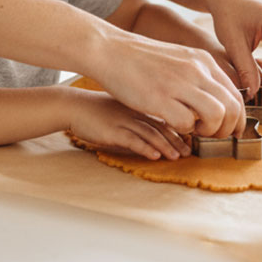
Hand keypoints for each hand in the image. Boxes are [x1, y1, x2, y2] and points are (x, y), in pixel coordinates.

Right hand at [68, 91, 191, 160]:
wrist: (73, 106)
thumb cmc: (95, 109)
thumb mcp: (121, 107)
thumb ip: (137, 117)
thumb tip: (152, 132)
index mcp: (138, 105)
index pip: (164, 116)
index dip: (178, 129)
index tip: (188, 141)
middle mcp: (134, 111)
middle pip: (161, 126)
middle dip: (177, 140)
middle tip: (188, 152)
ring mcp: (123, 120)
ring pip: (150, 133)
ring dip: (166, 146)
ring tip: (177, 157)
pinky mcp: (112, 130)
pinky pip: (132, 140)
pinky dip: (146, 148)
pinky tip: (155, 156)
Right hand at [92, 33, 245, 137]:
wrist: (111, 50)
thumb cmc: (142, 59)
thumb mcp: (180, 58)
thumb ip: (199, 75)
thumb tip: (217, 98)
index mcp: (203, 61)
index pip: (236, 94)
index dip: (237, 118)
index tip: (229, 130)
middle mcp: (196, 70)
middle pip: (232, 107)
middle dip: (228, 128)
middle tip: (213, 136)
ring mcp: (179, 83)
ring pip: (216, 115)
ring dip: (209, 131)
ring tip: (195, 132)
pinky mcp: (159, 98)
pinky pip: (186, 123)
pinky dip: (185, 131)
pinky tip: (174, 126)